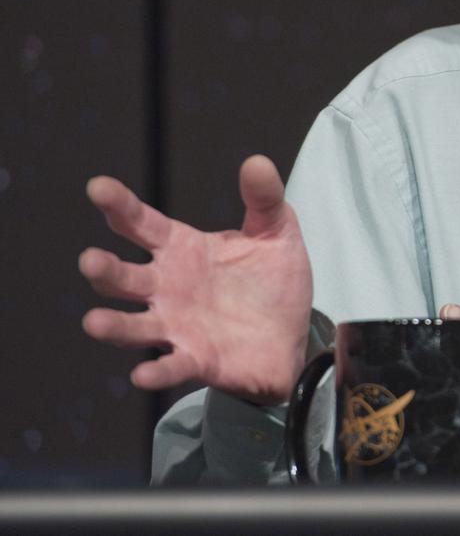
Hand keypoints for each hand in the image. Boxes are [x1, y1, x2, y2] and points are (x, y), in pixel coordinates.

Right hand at [78, 155, 312, 402]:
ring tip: (94, 321)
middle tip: (90, 260)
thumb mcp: (276, 232)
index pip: (142, 225)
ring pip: (134, 326)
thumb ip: (264, 199)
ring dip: (114, 325)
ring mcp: (177, 326)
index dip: (120, 205)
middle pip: (125, 278)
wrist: (293, 335)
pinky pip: (171, 367)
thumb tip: (257, 161)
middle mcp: (168, 288)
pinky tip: (144, 374)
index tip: (98, 187)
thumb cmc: (273, 281)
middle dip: (105, 270)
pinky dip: (157, 371)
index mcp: (182, 250)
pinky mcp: (196, 359)